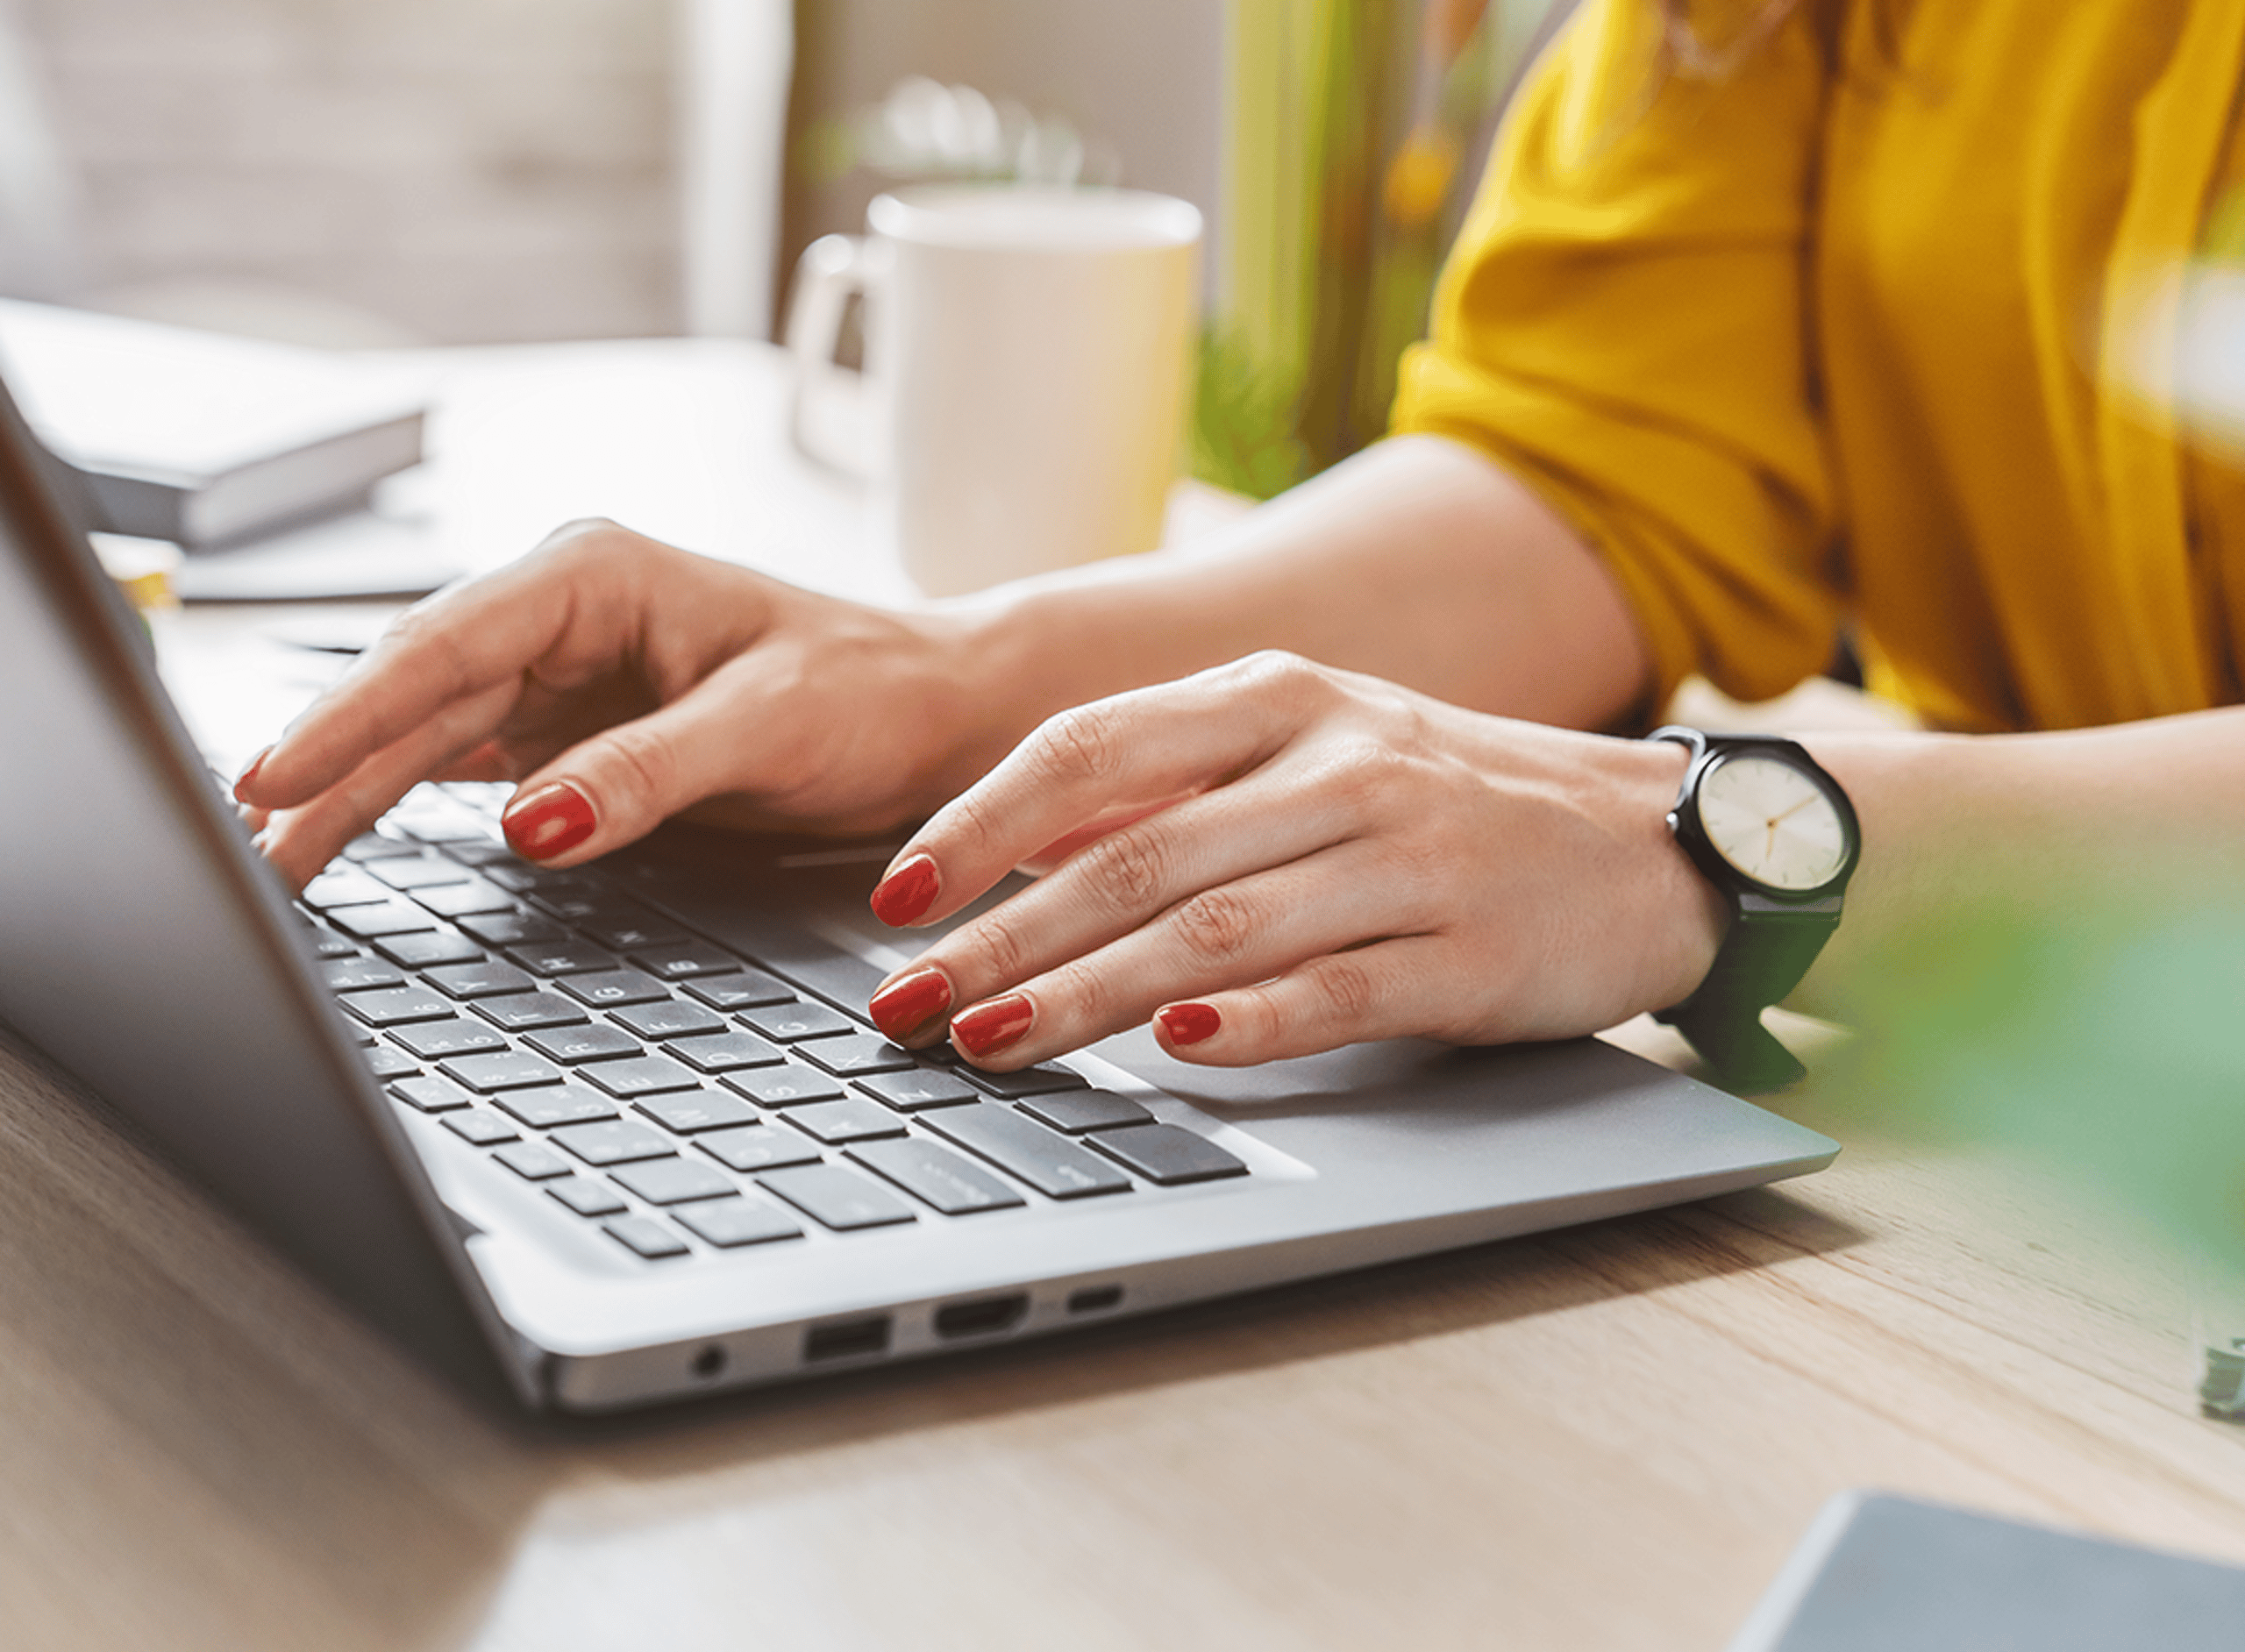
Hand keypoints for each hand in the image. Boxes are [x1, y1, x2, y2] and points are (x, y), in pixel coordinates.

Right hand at [235, 520, 997, 888]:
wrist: (929, 714)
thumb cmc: (868, 691)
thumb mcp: (767, 727)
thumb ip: (648, 772)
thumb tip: (532, 822)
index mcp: (596, 576)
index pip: (447, 644)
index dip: (352, 711)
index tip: (277, 773)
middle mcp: (559, 617)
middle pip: (410, 691)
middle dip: (322, 762)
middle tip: (242, 843)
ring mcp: (554, 676)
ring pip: (419, 736)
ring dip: (343, 794)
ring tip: (267, 860)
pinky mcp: (564, 733)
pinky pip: (456, 767)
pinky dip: (395, 806)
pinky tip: (334, 840)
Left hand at [863, 652, 1727, 1067]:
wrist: (1651, 839)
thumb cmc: (1450, 799)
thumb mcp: (1314, 750)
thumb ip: (1181, 786)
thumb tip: (1017, 850)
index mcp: (1279, 697)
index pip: (1090, 745)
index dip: (978, 822)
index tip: (895, 899)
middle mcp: (1336, 762)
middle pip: (1133, 853)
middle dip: (999, 936)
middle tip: (905, 1005)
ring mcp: (1408, 853)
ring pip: (1215, 927)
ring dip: (1087, 993)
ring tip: (992, 1040)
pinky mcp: (1468, 949)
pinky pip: (1339, 987)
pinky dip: (1249, 1024)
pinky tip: (1173, 1055)